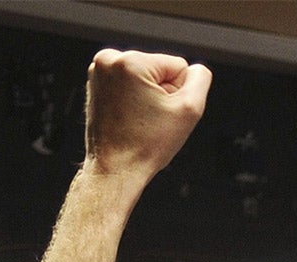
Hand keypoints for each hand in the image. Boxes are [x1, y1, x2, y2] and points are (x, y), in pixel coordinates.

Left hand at [85, 50, 209, 183]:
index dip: (179, 92)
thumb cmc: (146, 144)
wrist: (116, 166)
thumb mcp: (189, 110)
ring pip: (144, 76)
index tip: (165, 112)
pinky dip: (134, 99)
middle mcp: (110, 59)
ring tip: (141, 118)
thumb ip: (201, 80)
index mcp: (131, 62)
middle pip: (159, 69)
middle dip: (162, 93)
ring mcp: (98, 71)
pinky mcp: (95, 82)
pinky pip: (129, 84)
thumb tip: (197, 69)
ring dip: (149, 97)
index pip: (178, 66)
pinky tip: (131, 117)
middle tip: (152, 118)